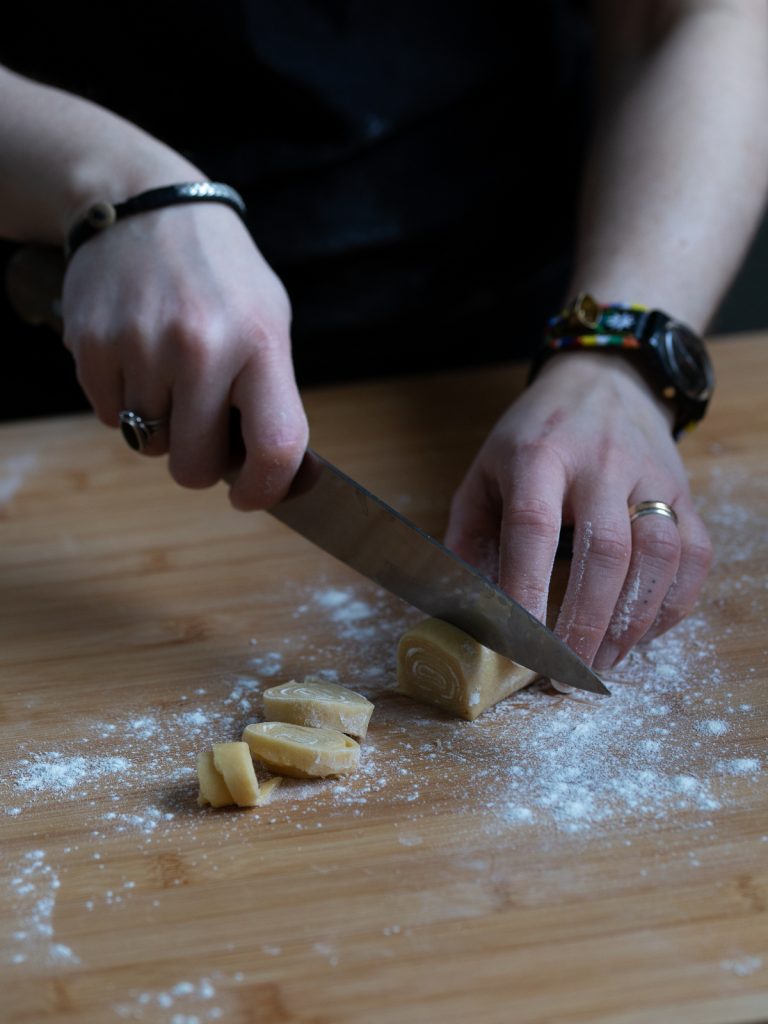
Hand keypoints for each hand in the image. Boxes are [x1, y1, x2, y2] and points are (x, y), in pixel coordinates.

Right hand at [61, 203, 307, 509]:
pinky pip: (107, 417)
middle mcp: (201, 346)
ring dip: (158, 424)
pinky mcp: (91, 344)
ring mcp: (140, 345)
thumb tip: (269, 472)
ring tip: (168, 370)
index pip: (275, 444)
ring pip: (146, 444)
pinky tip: (136, 355)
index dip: (266, 489)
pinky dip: (122, 401)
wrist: (144, 203)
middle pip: (195, 466)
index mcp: (260, 342)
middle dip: (199, 462)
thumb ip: (270, 393)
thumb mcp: (268, 319)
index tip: (250, 496)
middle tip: (201, 429)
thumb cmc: (220, 275)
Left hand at [444, 352, 712, 673]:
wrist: (605, 378)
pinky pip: (693, 555)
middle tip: (565, 673)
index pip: (534, 526)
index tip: (518, 644)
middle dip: (586, 621)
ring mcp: (650, 475)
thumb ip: (469, 535)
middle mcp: (600, 462)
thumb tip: (456, 608)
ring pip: (658, 555)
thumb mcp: (486, 469)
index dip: (527, 588)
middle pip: (605, 549)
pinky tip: (643, 632)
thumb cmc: (535, 434)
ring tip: (603, 663)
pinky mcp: (685, 491)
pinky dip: (673, 604)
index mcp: (539, 454)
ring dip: (632, 620)